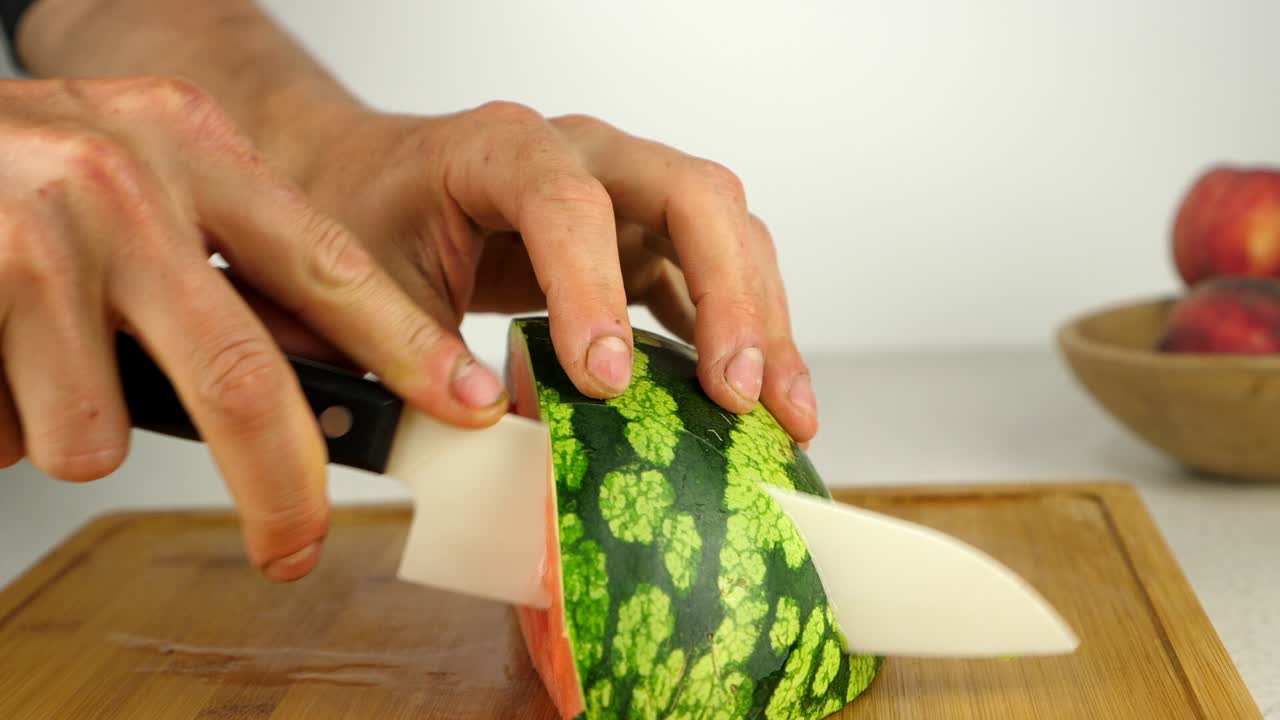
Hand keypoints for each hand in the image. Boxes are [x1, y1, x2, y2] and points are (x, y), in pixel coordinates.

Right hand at [0, 77, 501, 579]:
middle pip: (242, 379)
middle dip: (282, 487)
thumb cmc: (27, 176)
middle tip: (295, 543)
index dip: (407, 348)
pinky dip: (9, 425)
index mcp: (195, 146)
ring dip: (81, 434)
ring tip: (44, 366)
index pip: (329, 266)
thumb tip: (325, 386)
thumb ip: (229, 267)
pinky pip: (18, 434)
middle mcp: (125, 182)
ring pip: (102, 435)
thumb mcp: (147, 181)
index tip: (466, 405)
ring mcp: (38, 237)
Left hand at [288, 102, 819, 442]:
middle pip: (689, 195)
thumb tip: (493, 433)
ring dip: (760, 319)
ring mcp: (623, 190)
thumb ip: (415, 355)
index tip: (605, 381)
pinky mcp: (641, 236)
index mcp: (499, 149)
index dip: (592, 289)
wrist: (365, 179)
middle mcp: (581, 154)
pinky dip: (745, 330)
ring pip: (724, 229)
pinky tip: (765, 397)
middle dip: (727, 295)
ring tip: (782, 411)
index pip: (565, 202)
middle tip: (735, 393)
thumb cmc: (363, 217)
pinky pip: (714, 271)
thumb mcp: (362, 288)